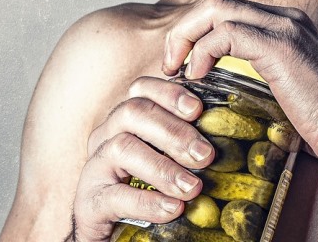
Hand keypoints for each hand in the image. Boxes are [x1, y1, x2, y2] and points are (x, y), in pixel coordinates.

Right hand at [68, 77, 215, 240]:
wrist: (115, 232)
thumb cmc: (147, 187)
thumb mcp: (166, 159)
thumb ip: (185, 144)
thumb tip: (228, 136)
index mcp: (126, 121)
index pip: (141, 89)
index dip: (169, 93)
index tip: (197, 109)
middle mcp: (106, 136)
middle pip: (132, 113)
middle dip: (173, 132)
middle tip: (205, 155)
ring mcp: (95, 168)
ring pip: (122, 149)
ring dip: (163, 168)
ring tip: (192, 188)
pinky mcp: (89, 202)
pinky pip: (115, 195)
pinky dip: (148, 201)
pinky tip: (173, 209)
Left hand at [161, 0, 317, 172]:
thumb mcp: (289, 94)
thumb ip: (262, 81)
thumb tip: (229, 95)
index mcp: (288, 26)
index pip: (228, 11)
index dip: (197, 32)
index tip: (183, 66)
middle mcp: (286, 18)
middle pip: (216, 2)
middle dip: (183, 30)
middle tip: (171, 65)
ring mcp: (285, 28)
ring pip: (215, 8)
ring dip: (186, 36)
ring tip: (177, 69)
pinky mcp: (281, 46)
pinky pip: (225, 32)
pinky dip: (202, 50)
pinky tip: (199, 76)